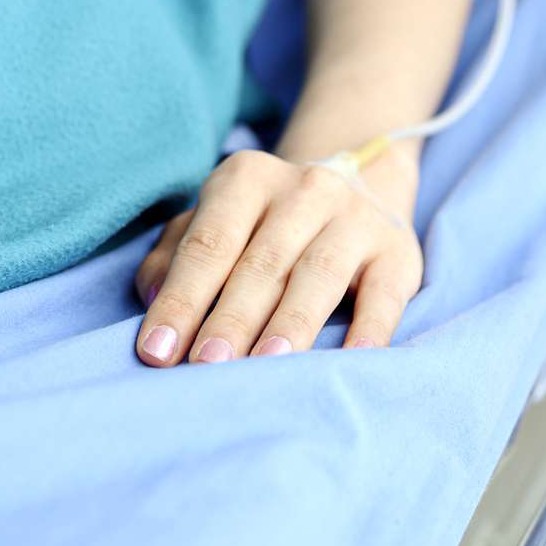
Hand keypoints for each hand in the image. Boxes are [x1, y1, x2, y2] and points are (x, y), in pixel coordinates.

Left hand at [132, 149, 423, 366]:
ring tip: (265, 367)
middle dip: (230, 318)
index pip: (208, 244)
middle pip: (261, 262)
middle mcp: (304, 190)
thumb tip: (148, 295)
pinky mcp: (397, 252)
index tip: (156, 350)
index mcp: (247, 179)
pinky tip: (351, 361)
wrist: (357, 179)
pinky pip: (384, 294)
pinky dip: (370, 328)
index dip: (181, 298)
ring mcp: (355, 218)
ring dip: (291, 322)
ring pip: (318, 274)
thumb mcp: (215, 219)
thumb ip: (175, 254)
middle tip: (205, 365)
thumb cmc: (263, 222)